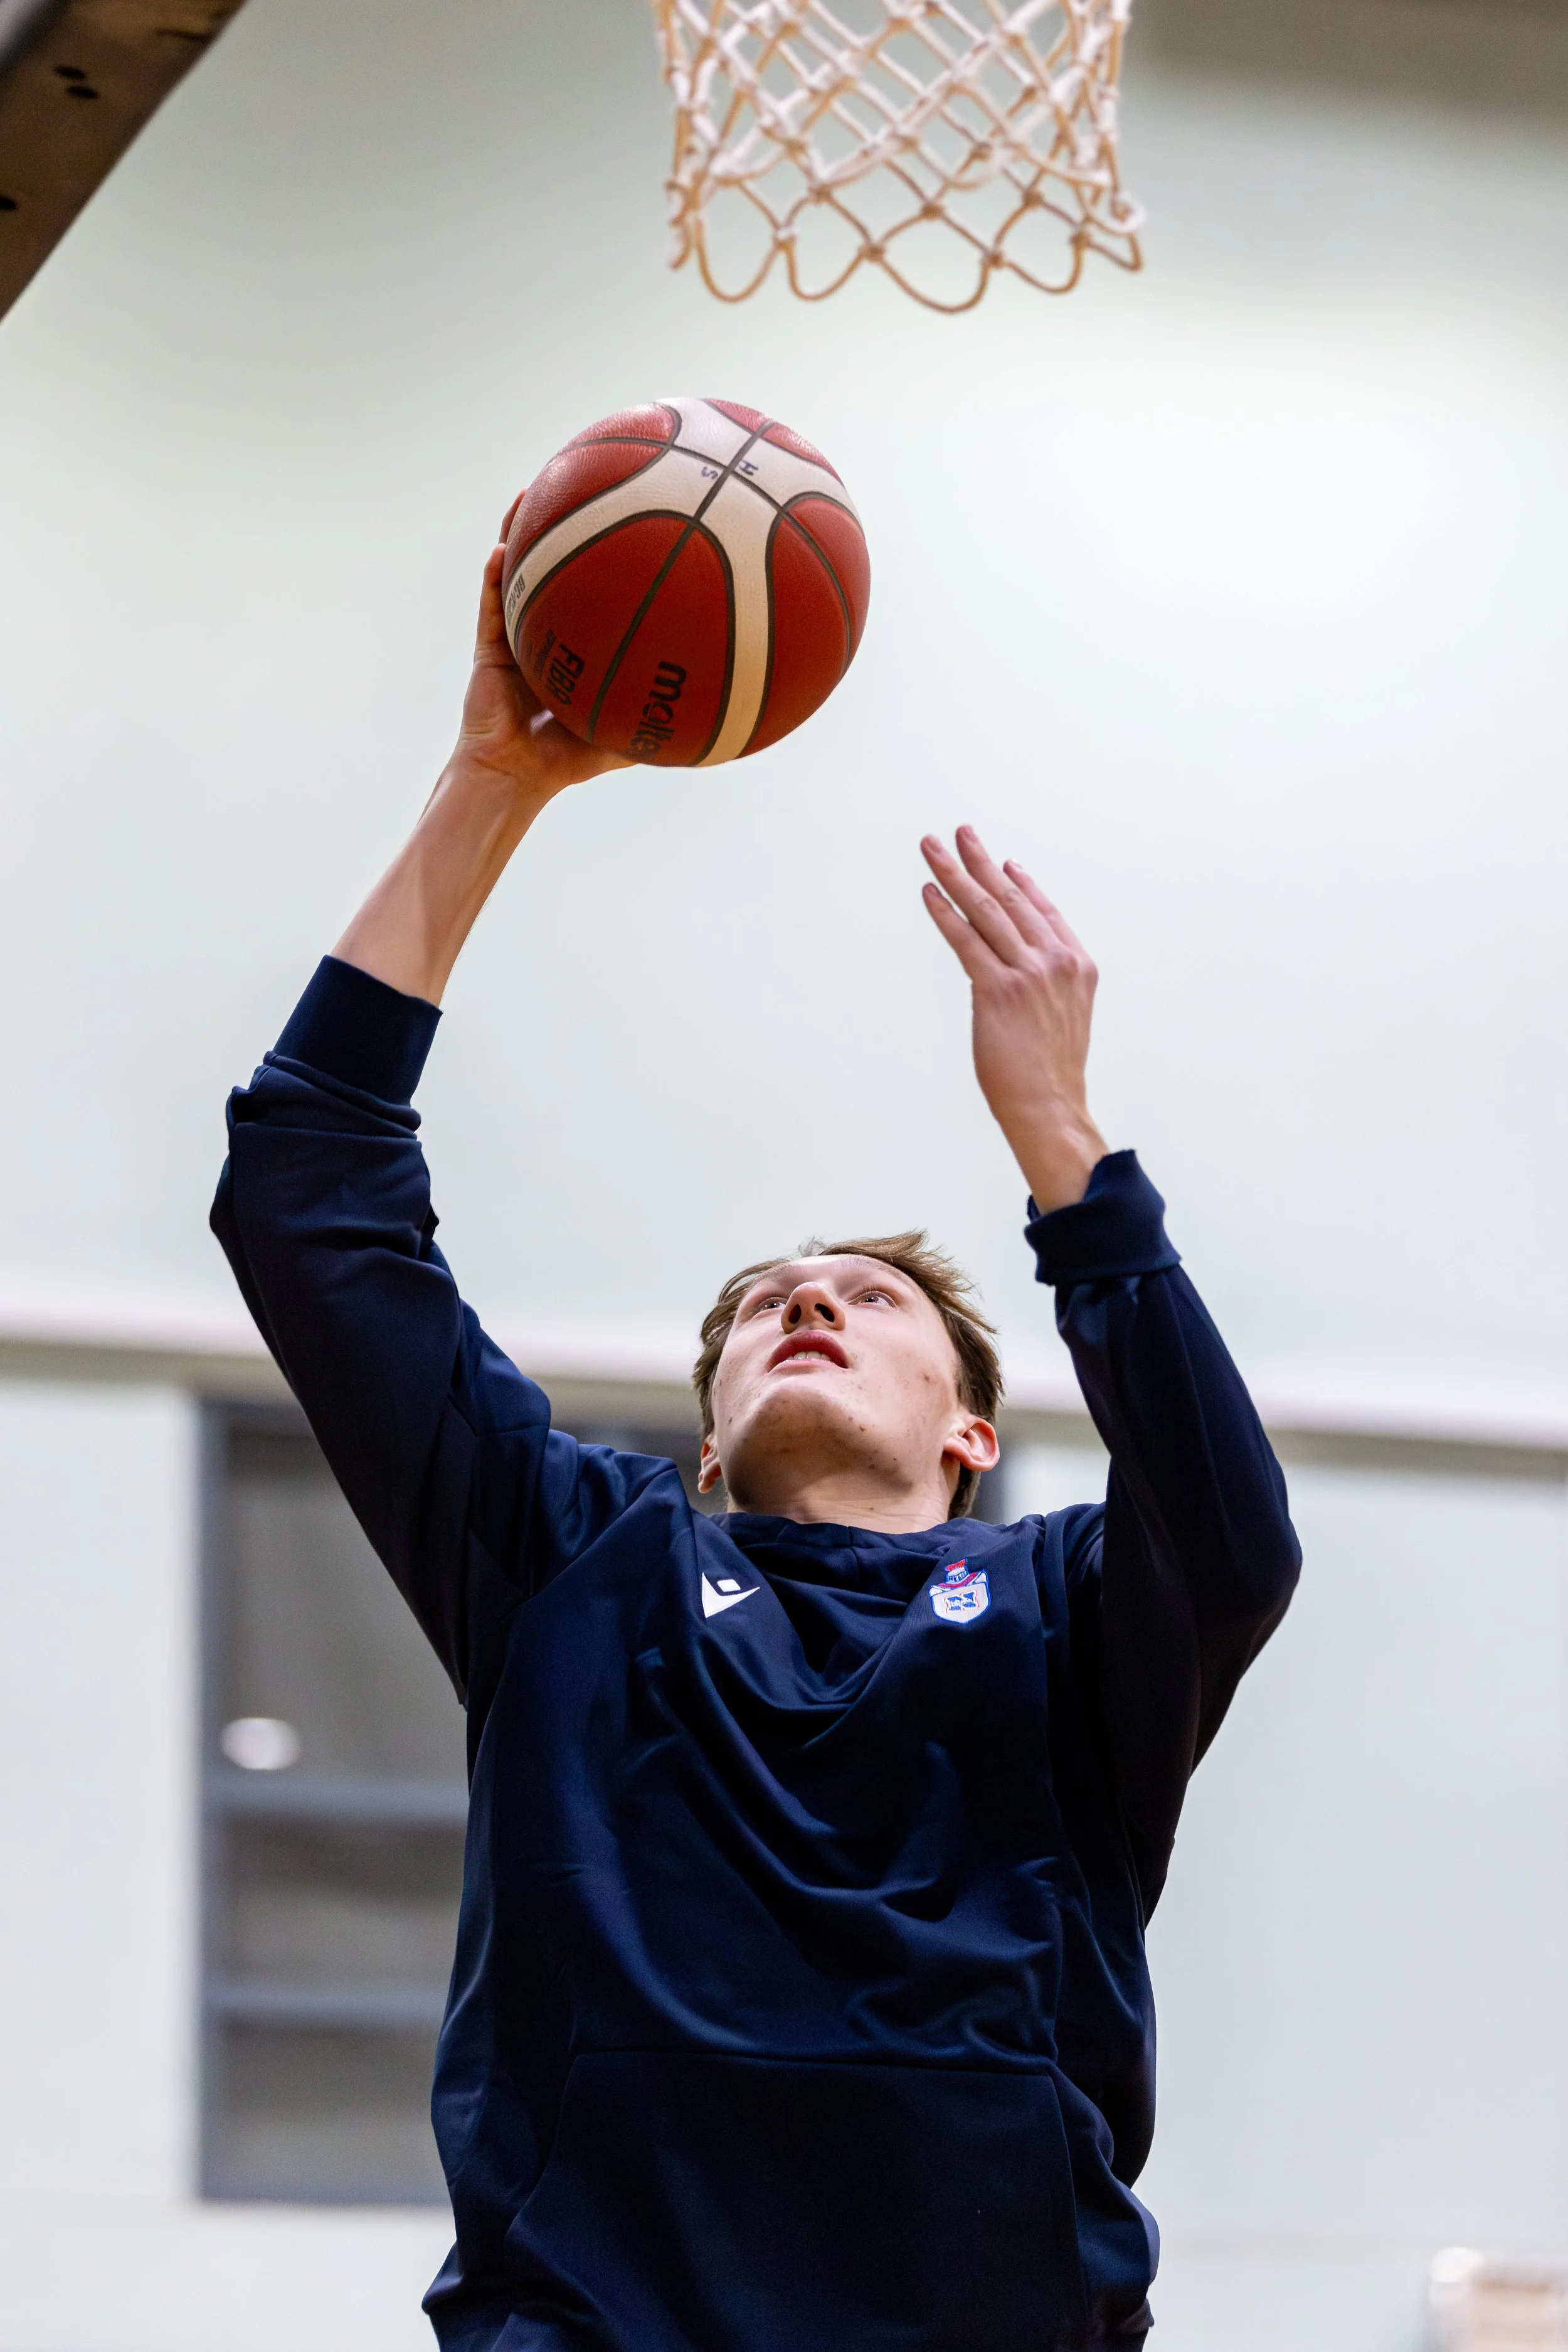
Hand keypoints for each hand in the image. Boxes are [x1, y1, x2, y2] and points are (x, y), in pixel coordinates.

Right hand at [332, 508, 628, 1005]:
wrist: (516, 777)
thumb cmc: (568, 760)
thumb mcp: (628, 735)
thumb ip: (669, 720)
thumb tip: (730, 716)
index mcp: (582, 641)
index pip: (601, 589)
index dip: (617, 552)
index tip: (641, 510)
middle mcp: (551, 627)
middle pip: (559, 563)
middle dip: (570, 519)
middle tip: (588, 479)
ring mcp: (516, 632)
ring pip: (519, 570)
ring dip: (522, 530)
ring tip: (532, 491)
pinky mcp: (488, 646)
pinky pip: (490, 604)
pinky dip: (494, 577)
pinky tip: (501, 548)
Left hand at [922, 827, 1107, 1213]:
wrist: (1050, 1106)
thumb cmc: (1050, 1072)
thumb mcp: (1064, 1016)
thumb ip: (1046, 983)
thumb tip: (1014, 965)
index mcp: (1077, 965)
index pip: (1043, 911)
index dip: (1019, 884)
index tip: (1000, 862)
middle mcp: (1056, 961)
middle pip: (1010, 899)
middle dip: (980, 863)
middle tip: (959, 833)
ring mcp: (1028, 973)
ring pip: (985, 912)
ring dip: (954, 874)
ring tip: (932, 848)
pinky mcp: (997, 990)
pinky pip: (965, 940)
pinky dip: (944, 913)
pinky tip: (929, 892)